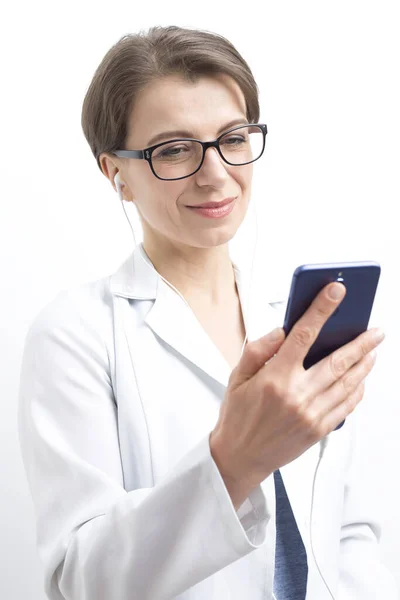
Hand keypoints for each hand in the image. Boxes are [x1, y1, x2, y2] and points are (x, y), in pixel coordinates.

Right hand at [210, 282, 383, 506]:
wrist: (239, 457)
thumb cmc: (238, 416)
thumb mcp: (237, 377)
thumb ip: (259, 349)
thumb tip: (282, 330)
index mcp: (275, 377)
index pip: (304, 334)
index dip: (322, 309)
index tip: (336, 292)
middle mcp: (297, 395)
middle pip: (338, 360)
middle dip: (361, 342)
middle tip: (375, 330)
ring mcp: (311, 414)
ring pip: (348, 383)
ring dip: (365, 364)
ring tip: (374, 350)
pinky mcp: (319, 430)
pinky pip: (347, 406)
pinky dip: (358, 390)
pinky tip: (362, 379)